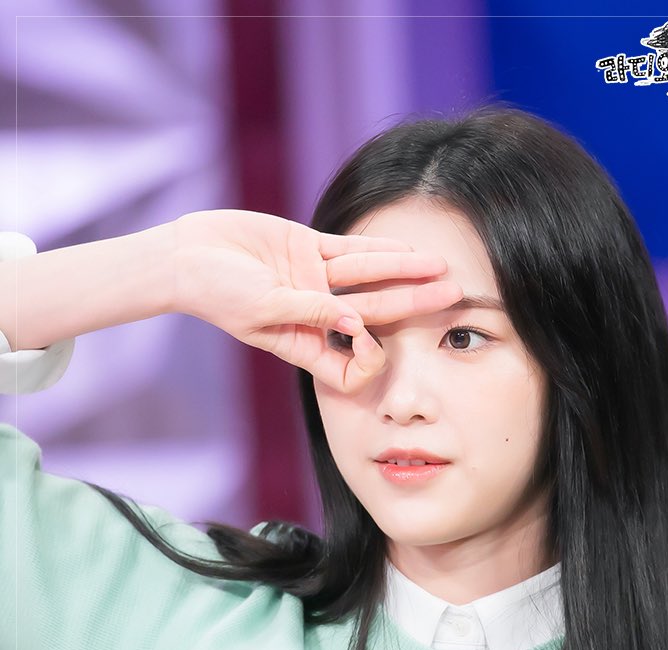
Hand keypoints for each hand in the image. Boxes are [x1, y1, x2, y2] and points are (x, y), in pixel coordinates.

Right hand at [169, 209, 462, 392]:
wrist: (187, 256)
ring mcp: (316, 281)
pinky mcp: (309, 249)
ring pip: (371, 276)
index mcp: (305, 342)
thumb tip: (357, 322)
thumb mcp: (262, 308)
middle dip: (415, 304)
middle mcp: (318, 314)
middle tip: (455, 298)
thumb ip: (309, 312)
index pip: (351, 359)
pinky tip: (409, 248)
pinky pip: (351, 250)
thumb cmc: (216, 293)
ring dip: (406, 271)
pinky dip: (380, 248)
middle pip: (377, 311)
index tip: (376, 342)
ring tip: (442, 267)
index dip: (371, 355)